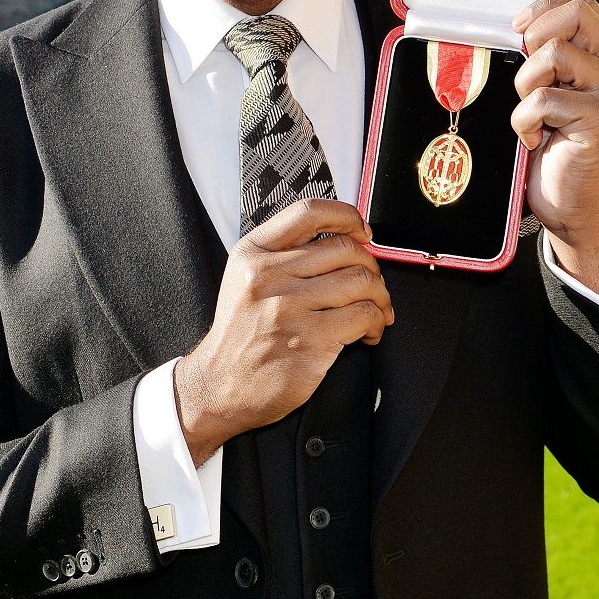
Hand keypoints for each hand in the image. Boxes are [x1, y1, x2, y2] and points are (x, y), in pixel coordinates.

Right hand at [174, 199, 393, 466]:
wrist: (219, 385)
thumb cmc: (241, 332)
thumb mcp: (247, 277)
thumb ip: (286, 252)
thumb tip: (346, 237)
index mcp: (254, 253)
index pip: (309, 213)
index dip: (346, 215)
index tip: (362, 229)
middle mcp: (269, 275)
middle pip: (345, 249)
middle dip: (371, 264)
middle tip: (372, 283)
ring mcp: (289, 308)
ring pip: (361, 281)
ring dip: (380, 296)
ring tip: (376, 309)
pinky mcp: (309, 340)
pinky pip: (363, 315)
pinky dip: (375, 322)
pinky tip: (368, 331)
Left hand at [511, 0, 598, 300]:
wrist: (571, 206)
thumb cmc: (551, 147)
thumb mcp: (548, 94)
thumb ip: (543, 62)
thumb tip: (508, 32)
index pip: (580, 8)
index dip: (544, 10)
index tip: (518, 33)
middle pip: (576, 15)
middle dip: (537, 38)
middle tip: (529, 75)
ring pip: (553, 53)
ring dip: (526, 84)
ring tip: (530, 113)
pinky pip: (543, 100)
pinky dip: (524, 121)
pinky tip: (532, 140)